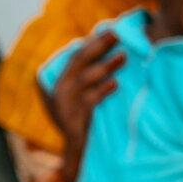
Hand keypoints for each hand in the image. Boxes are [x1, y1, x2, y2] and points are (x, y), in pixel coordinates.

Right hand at [41, 31, 123, 175]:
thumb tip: (114, 53)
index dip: (93, 42)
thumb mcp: (86, 95)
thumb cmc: (86, 120)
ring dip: (104, 66)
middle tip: (117, 34)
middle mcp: (59, 89)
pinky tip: (115, 83)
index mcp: (61, 80)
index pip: (77, 55)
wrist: (77, 151)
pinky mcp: (72, 118)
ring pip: (85, 79)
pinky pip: (89, 100)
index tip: (111, 30)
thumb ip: (93, 78)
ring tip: (123, 56)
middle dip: (98, 47)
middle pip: (79, 62)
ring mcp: (64, 104)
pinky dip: (102, 91)